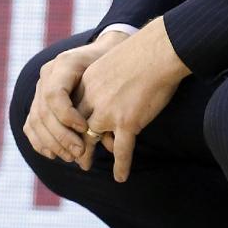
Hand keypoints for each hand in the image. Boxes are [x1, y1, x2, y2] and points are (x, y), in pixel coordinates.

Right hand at [23, 30, 129, 165]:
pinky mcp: (37, 101)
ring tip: (71, 157)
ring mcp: (39, 88)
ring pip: (35, 121)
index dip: (66, 115)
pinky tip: (54, 154)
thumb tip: (112, 145)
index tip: (85, 129)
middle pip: (43, 111)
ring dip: (52, 143)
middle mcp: (47, 75)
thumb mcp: (114, 77)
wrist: (102, 53)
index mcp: (64, 64)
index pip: (54, 94)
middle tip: (80, 153)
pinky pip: (31, 125)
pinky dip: (40, 142)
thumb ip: (107, 105)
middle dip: (61, 136)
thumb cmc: (113, 66)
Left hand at [75, 18, 190, 182]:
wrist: (159, 51)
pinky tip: (121, 177)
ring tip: (85, 166)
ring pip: (90, 140)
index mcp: (88, 81)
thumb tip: (110, 97)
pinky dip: (121, 165)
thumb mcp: (114, 63)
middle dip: (71, 142)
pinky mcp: (128, 121)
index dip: (69, 122)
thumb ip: (107, 80)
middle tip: (71, 154)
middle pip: (75, 126)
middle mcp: (93, 98)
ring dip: (86, 155)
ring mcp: (108, 111)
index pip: (71, 107)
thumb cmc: (144, 52)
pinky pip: (122, 150)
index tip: (69, 130)